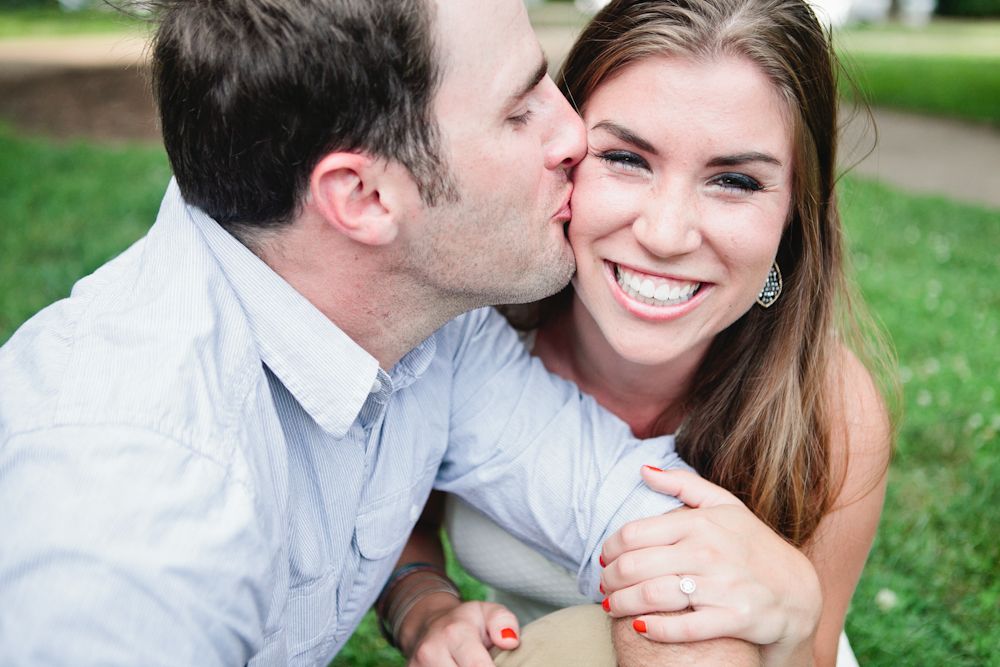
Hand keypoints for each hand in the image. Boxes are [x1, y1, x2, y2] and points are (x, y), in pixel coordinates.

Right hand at [405, 598, 519, 666]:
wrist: (429, 624)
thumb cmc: (466, 622)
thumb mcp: (489, 612)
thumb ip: (504, 622)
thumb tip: (509, 642)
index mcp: (456, 633)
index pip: (477, 666)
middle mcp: (432, 651)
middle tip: (491, 666)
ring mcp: (418, 666)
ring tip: (468, 665)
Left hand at [599, 468, 820, 648]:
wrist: (798, 590)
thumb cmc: (752, 545)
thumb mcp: (724, 506)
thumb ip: (682, 484)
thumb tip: (643, 470)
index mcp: (700, 523)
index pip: (634, 534)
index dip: (611, 549)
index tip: (605, 558)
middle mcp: (708, 551)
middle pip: (636, 565)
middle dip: (610, 579)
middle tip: (603, 586)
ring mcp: (722, 586)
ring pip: (652, 595)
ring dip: (622, 604)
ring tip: (612, 607)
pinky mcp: (734, 619)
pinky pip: (682, 628)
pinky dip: (654, 629)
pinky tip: (639, 627)